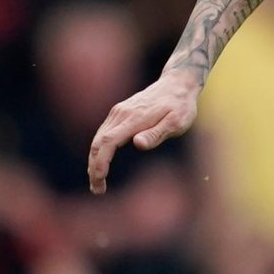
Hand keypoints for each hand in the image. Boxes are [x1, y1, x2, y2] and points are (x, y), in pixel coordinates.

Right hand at [87, 69, 200, 193]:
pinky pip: (102, 133)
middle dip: (94, 167)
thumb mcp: (177, 121)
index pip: (109, 142)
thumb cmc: (180, 105)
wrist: (177, 83)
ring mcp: (118, 112)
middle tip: (97, 189)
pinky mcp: (119, 112)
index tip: (99, 179)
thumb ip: (157, 133)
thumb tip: (137, 144)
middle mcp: (121, 113)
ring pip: (98, 138)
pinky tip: (100, 162)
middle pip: (98, 142)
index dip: (101, 162)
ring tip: (97, 182)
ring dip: (93, 160)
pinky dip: (98, 150)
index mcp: (134, 118)